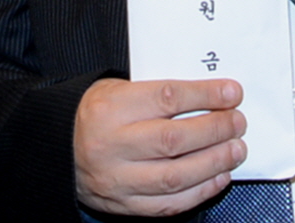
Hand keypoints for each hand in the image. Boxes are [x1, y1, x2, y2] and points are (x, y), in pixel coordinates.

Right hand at [73, 77, 246, 216]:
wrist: (57, 150)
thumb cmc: (93, 115)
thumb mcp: (115, 90)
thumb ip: (155, 93)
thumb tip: (207, 95)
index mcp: (110, 108)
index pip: (166, 98)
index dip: (205, 95)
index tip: (230, 92)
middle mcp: (113, 145)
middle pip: (174, 139)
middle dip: (215, 130)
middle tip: (238, 122)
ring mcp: (118, 179)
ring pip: (175, 175)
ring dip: (214, 163)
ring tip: (235, 150)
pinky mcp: (124, 205)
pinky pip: (169, 203)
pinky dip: (199, 191)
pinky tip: (218, 177)